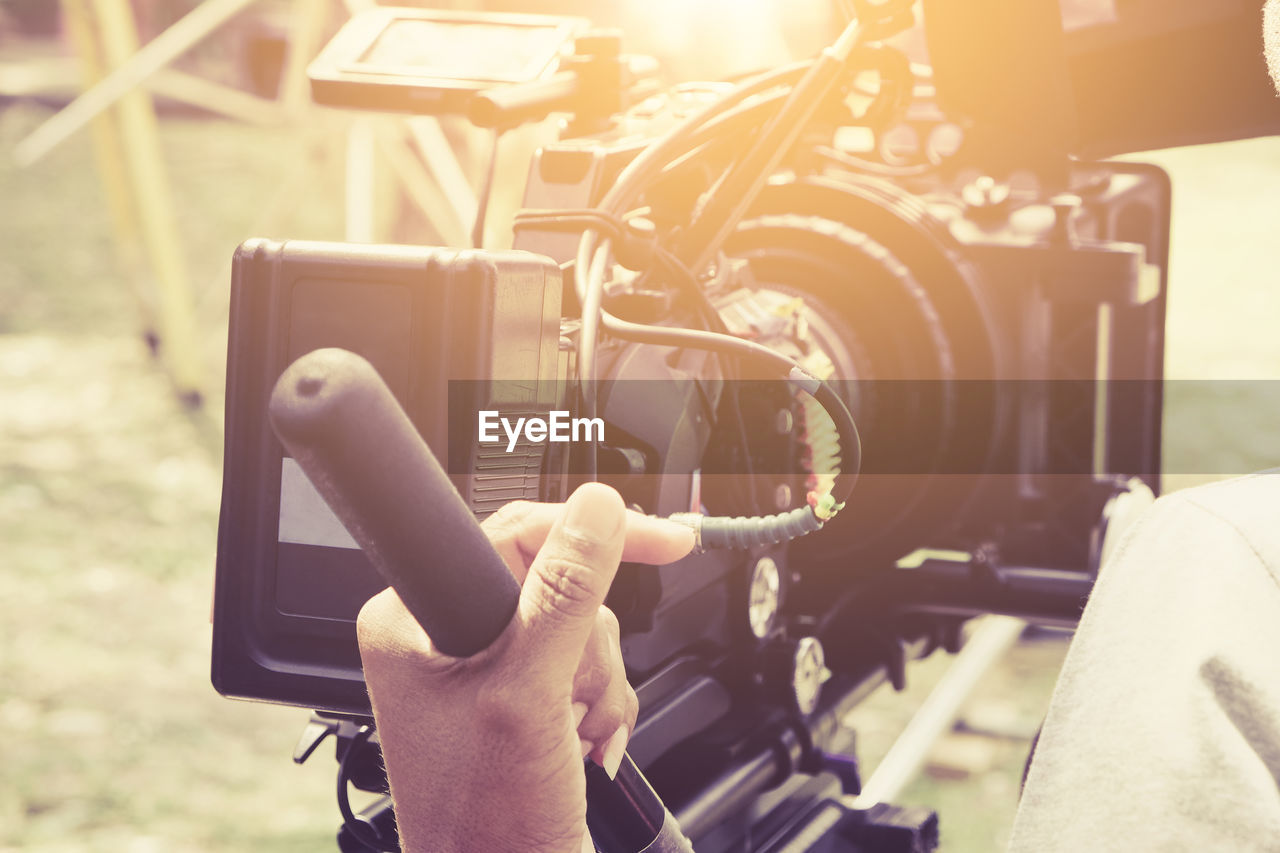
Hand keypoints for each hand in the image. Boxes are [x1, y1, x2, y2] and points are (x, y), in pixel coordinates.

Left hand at [356, 484, 694, 852]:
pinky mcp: (521, 696)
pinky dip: (602, 705)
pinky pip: (587, 665)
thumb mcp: (529, 696)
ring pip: (583, 626)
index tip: (663, 541)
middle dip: (589, 648)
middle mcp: (445, 636)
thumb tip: (597, 510)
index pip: (516, 532)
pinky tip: (582, 744)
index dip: (592, 533)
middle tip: (571, 700)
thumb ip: (564, 594)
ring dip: (598, 686)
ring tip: (575, 734)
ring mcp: (485, 668)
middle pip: (560, 582)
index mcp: (415, 618)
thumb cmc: (486, 825)